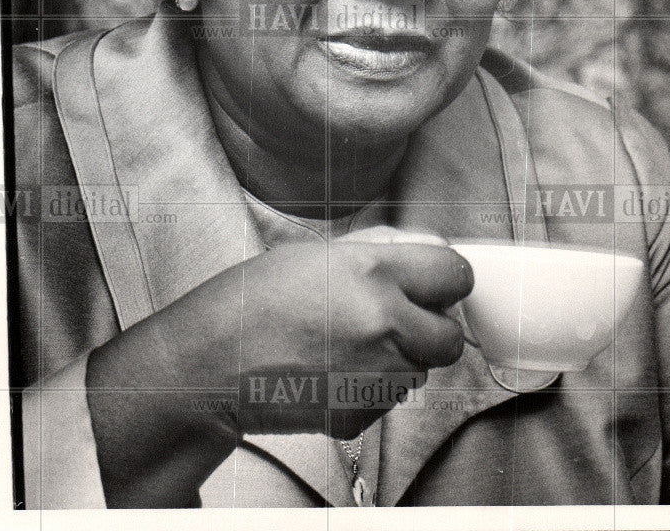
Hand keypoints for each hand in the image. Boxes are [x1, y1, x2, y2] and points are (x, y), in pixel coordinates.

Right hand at [155, 228, 471, 436]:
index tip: (438, 286)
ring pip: (421, 371)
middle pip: (450, 337)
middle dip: (431, 329)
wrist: (214, 361)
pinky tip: (334, 369)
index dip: (448, 281)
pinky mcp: (361, 413)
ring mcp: (374, 374)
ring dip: (401, 358)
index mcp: (373, 273)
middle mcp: (383, 324)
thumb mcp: (319, 255)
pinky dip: (373, 386)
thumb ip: (378, 257)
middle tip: (401, 320)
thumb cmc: (256, 300)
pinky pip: (390, 399)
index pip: (455, 275)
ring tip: (351, 344)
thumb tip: (425, 257)